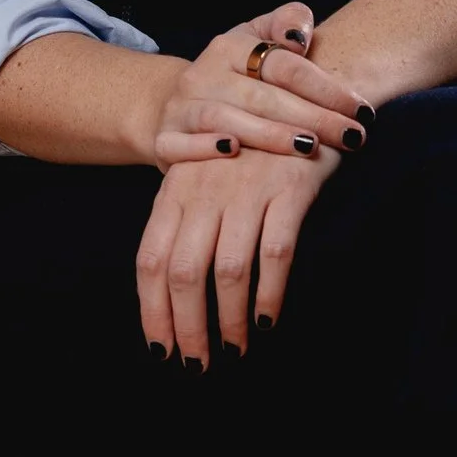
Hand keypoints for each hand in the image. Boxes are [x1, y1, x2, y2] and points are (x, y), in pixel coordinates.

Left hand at [137, 129, 341, 363]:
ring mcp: (245, 190)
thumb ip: (184, 220)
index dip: (151, 309)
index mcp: (175, 190)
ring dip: (229, 319)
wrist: (305, 92)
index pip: (151, 260)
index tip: (160, 348)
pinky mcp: (288, 189)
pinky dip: (270, 293)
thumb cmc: (250, 145)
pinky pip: (275, 253)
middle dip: (187, 327)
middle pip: (184, 273)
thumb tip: (174, 288)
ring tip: (234, 350)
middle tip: (197, 364)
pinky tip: (268, 320)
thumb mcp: (204, 173)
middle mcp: (204, 192)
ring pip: (227, 270)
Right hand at [141, 2, 372, 168]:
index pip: (283, 64)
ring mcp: (182, 107)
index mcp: (230, 46)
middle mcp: (204, 74)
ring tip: (308, 147)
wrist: (174, 106)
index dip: (325, 86)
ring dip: (268, 135)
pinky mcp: (165, 139)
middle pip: (262, 96)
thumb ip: (285, 24)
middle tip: (352, 136)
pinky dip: (204, 147)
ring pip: (225, 119)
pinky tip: (233, 151)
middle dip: (312, 117)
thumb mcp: (256, 40)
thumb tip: (302, 33)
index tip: (361, 109)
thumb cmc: (233, 77)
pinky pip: (180, 145)